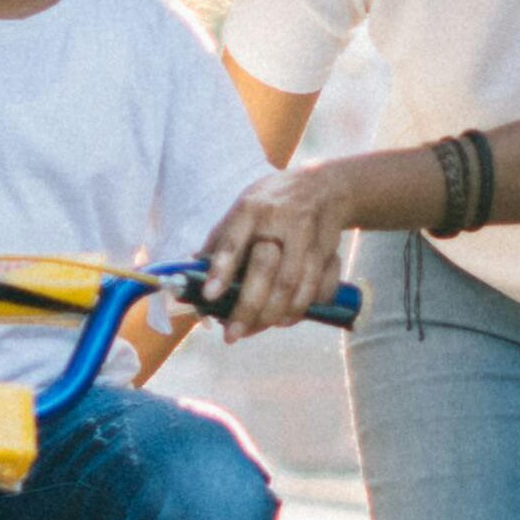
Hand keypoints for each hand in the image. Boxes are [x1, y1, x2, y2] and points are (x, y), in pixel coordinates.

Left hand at [198, 163, 360, 340]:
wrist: (325, 186)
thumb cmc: (271, 204)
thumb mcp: (242, 209)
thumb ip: (220, 241)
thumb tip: (190, 275)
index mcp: (251, 209)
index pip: (233, 241)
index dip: (221, 271)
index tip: (209, 296)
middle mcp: (282, 221)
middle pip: (268, 271)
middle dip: (250, 307)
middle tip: (234, 333)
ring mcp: (309, 236)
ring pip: (296, 285)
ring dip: (277, 314)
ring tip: (260, 328)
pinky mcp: (330, 250)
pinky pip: (321, 286)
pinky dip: (306, 306)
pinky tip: (291, 317)